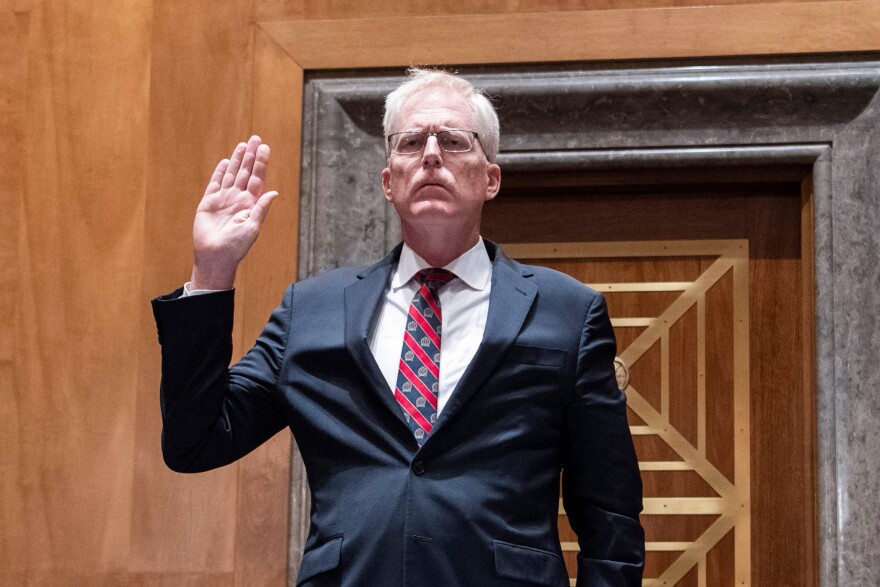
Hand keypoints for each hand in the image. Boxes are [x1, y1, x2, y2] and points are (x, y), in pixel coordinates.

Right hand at [190, 135, 278, 289]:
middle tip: (255, 138)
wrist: (215, 256)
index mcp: (251, 204)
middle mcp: (238, 199)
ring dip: (238, 160)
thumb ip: (261, 209)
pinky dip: (220, 172)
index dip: (261, 163)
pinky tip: (226, 162)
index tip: (265, 148)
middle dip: (251, 156)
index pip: (258, 179)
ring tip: (243, 145)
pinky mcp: (209, 202)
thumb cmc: (236, 246)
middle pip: (246, 172)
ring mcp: (224, 199)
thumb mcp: (252, 227)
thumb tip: (274, 192)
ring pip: (232, 174)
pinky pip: (215, 183)